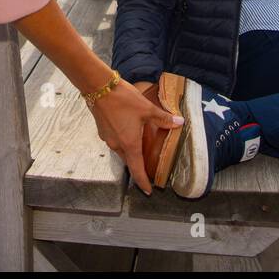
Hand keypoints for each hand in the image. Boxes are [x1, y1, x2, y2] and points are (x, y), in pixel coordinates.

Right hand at [87, 78, 181, 194]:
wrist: (98, 87)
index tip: (148, 190)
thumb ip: (163, 118)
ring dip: (130, 152)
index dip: (143, 182)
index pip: (137, 169)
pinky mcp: (102, 130)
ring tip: (140, 147)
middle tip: (148, 168)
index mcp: (129, 144)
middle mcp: (117, 145)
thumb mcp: (147, 109)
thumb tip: (179, 123)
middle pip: (129, 161)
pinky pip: (115, 141)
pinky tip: (128, 131)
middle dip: (138, 166)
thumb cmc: (123, 99)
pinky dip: (122, 141)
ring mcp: (107, 138)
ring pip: (121, 150)